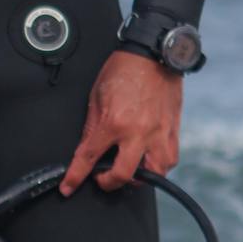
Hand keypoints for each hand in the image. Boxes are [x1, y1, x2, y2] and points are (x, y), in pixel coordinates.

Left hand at [60, 50, 182, 194]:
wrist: (153, 54)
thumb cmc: (125, 70)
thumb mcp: (96, 97)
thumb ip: (92, 126)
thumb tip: (87, 148)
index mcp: (114, 122)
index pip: (89, 157)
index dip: (75, 176)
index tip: (69, 187)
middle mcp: (138, 132)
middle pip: (124, 175)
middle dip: (109, 183)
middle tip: (103, 178)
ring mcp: (159, 133)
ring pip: (154, 174)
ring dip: (139, 177)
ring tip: (130, 169)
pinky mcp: (173, 131)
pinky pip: (170, 159)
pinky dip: (159, 165)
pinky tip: (150, 159)